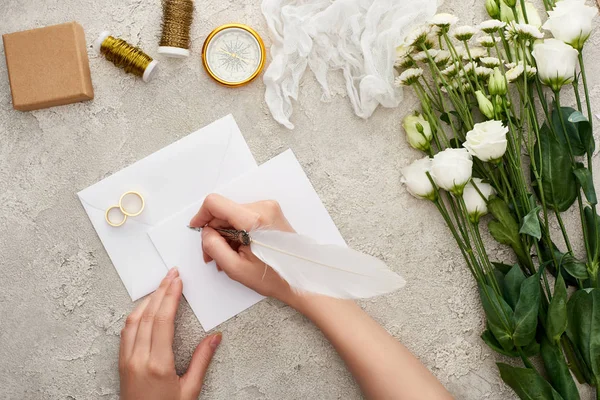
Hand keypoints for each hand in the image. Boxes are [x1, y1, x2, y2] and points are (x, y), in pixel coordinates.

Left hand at [119, 268, 221, 399]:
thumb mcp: (190, 391)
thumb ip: (202, 361)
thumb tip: (215, 337)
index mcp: (157, 365)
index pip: (163, 320)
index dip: (171, 296)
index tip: (178, 280)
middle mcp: (138, 359)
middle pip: (148, 315)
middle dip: (161, 291)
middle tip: (172, 274)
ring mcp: (126, 361)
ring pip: (133, 321)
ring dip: (147, 300)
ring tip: (160, 287)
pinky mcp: (121, 364)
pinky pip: (126, 332)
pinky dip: (136, 315)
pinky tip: (145, 309)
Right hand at [189, 194, 295, 302]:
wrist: (300, 278)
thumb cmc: (273, 277)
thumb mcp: (236, 268)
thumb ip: (214, 247)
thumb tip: (205, 232)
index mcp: (254, 220)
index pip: (215, 203)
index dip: (201, 216)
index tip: (197, 229)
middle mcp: (263, 207)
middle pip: (224, 211)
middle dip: (214, 232)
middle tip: (213, 255)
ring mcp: (269, 208)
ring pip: (233, 214)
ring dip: (226, 234)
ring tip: (229, 257)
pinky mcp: (271, 212)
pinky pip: (244, 217)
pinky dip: (237, 231)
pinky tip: (239, 249)